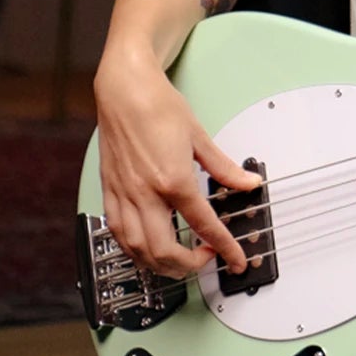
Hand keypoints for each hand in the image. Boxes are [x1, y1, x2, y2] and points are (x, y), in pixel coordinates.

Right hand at [94, 50, 262, 278]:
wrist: (124, 90)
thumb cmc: (157, 106)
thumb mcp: (199, 137)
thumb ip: (224, 168)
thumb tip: (247, 182)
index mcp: (172, 179)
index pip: (204, 225)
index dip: (225, 248)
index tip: (235, 259)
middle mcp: (145, 193)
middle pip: (164, 249)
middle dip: (188, 265)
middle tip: (205, 259)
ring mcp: (123, 195)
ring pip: (136, 249)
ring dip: (158, 264)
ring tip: (178, 262)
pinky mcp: (109, 191)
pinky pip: (117, 232)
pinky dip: (133, 248)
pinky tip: (146, 247)